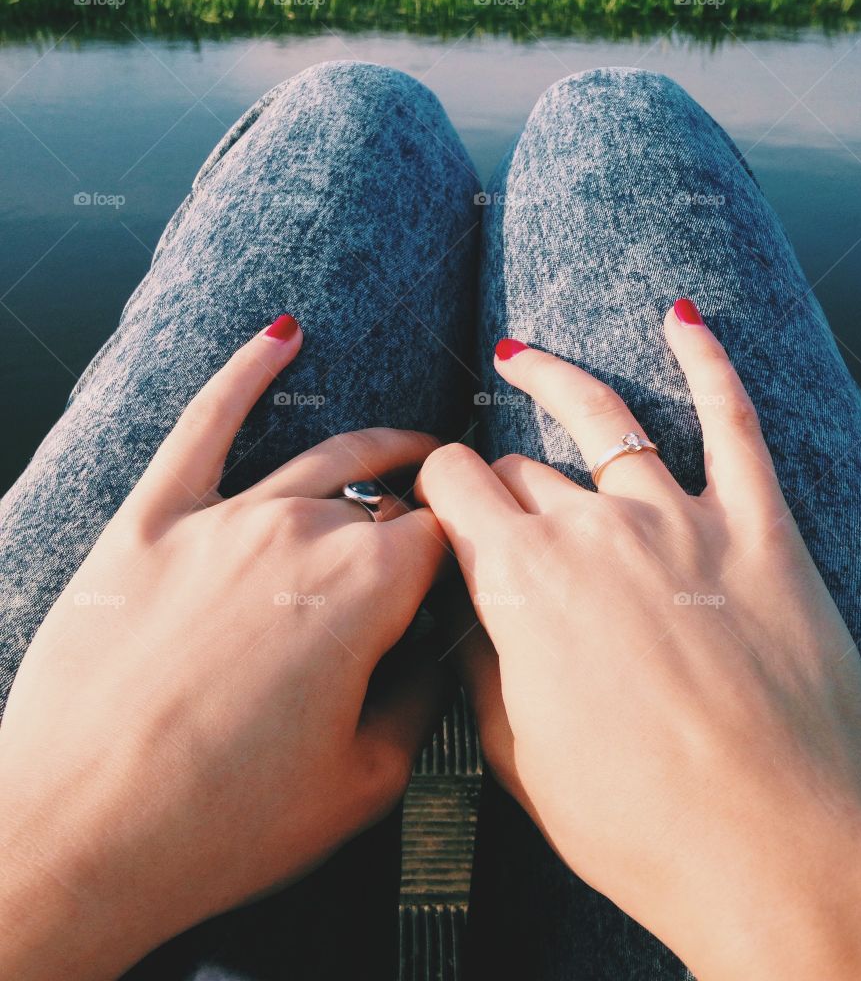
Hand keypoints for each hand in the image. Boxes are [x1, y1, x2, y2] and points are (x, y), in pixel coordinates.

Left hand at [0, 316, 449, 980]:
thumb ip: (423, 700)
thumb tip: (444, 652)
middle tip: (431, 536)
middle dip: (416, 518)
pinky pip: (206, 424)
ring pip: (320, 458)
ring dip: (373, 449)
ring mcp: (223, 519)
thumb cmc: (223, 825)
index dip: (464, 550)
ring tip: (404, 446)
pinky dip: (245, 373)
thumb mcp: (364, 785)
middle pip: (384, 502)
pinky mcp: (151, 521)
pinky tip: (280, 336)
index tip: (470, 567)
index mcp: (366, 589)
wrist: (76, 837)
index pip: (443, 536)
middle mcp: (301, 532)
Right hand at [418, 303, 860, 980]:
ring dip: (553, 380)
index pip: (454, 488)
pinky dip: (708, 363)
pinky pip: (733, 421)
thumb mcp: (521, 757)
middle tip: (494, 496)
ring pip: (602, 421)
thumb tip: (473, 616)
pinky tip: (682, 320)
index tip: (435, 495)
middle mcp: (591, 529)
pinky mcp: (759, 527)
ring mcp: (678, 519)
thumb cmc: (640, 826)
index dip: (435, 486)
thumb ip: (485, 667)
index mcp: (520, 581)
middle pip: (520, 467)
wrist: (775, 853)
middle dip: (495, 477)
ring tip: (521, 355)